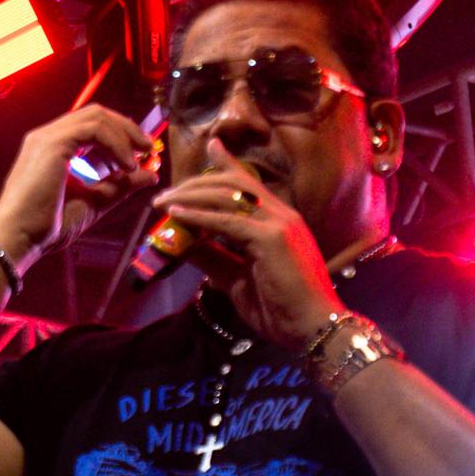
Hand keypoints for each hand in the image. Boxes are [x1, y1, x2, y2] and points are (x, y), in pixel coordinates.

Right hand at [0, 106, 158, 263]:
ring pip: (97, 117)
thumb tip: (150, 175)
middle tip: (149, 148)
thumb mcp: (93, 203)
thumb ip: (119, 187)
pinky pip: (93, 129)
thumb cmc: (46, 226)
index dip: (119, 134)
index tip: (140, 154)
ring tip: (140, 157)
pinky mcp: (53, 144)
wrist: (19, 237)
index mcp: (52, 147)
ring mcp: (48, 137)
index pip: (91, 126)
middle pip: (96, 114)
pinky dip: (116, 143)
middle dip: (126, 128)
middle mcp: (48, 136)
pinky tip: (126, 166)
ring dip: (124, 134)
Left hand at [152, 139, 341, 350]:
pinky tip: (175, 214)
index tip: (210, 147)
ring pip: (226, 196)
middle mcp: (280, 213)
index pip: (248, 183)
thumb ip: (215, 259)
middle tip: (165, 194)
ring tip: (162, 203)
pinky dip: (198, 216)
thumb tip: (185, 246)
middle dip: (194, 185)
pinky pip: (226, 221)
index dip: (227, 163)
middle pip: (232, 184)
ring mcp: (278, 222)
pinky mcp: (270, 238)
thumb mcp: (237, 280)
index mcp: (278, 220)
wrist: (312, 328)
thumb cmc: (280, 309)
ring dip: (189, 197)